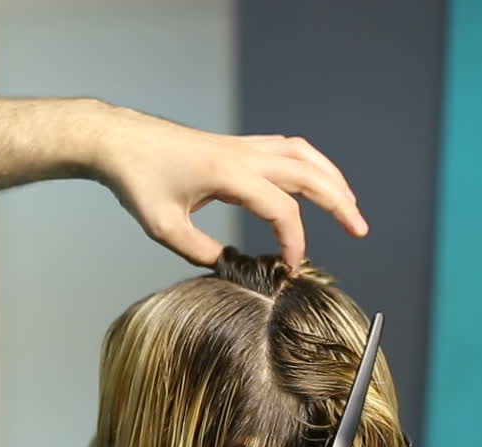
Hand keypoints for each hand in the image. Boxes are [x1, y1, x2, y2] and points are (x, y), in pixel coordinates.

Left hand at [91, 106, 368, 269]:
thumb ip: (200, 251)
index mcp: (229, 175)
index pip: (281, 209)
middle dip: (339, 202)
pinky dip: (310, 165)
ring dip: (331, 178)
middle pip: (308, 174)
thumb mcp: (163, 227)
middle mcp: (244, 155)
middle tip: (361, 229)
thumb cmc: (137, 181)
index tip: (292, 269)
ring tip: (349, 204)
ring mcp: (242, 146)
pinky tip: (315, 182)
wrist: (120, 141)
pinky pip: (287, 149)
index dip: (295, 242)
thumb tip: (231, 267)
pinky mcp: (237, 145)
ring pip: (303, 155)